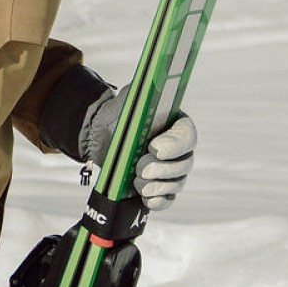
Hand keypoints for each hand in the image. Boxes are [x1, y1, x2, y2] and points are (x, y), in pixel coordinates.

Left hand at [79, 87, 198, 211]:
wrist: (100, 137)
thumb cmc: (119, 116)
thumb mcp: (127, 100)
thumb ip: (140, 94)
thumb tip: (150, 85)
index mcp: (176, 126)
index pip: (187, 136)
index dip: (175, 144)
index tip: (154, 147)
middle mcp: (179, 150)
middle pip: (184, 164)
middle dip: (163, 169)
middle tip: (140, 167)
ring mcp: (172, 171)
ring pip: (177, 183)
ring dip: (157, 185)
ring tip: (137, 181)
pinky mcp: (160, 188)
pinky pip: (167, 200)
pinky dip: (158, 201)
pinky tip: (147, 198)